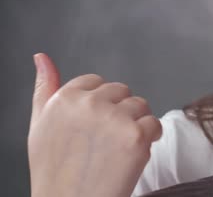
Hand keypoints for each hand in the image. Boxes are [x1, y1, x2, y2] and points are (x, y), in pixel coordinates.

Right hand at [27, 53, 161, 196]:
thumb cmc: (55, 172)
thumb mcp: (40, 126)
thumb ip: (44, 88)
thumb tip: (42, 57)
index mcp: (64, 98)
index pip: (95, 82)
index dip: (99, 105)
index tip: (94, 126)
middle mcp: (89, 104)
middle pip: (121, 91)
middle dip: (119, 112)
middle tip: (106, 140)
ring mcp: (114, 119)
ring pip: (140, 105)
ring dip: (136, 123)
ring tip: (119, 148)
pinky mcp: (136, 136)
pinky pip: (154, 124)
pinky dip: (151, 138)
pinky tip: (133, 154)